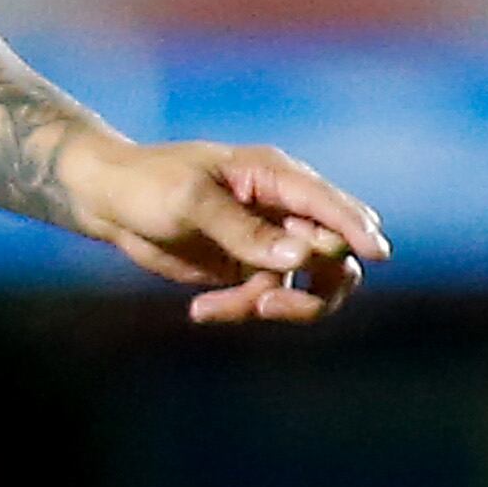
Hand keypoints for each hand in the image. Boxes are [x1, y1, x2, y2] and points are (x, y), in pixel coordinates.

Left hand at [60, 132, 385, 324]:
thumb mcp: (190, 201)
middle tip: (268, 304)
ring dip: (277, 305)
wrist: (109, 202)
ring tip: (226, 310)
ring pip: (308, 285)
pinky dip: (240, 311)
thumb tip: (302, 258)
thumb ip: (244, 230)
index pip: (330, 203)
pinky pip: (268, 299)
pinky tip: (199, 311)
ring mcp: (271, 242)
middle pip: (336, 254)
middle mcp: (283, 209)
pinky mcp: (250, 270)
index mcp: (275, 176)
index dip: (357, 228)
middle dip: (318, 285)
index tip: (378, 254)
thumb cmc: (149, 185)